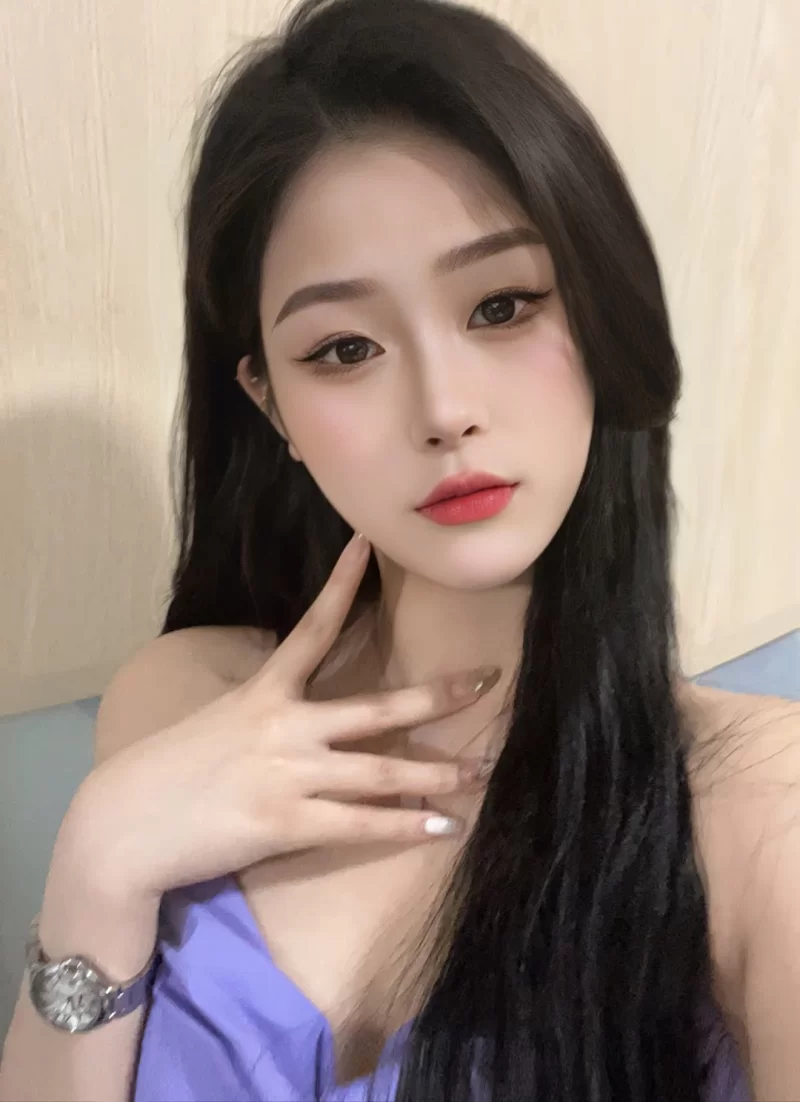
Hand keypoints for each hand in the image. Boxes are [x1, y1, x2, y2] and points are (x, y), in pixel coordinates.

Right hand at [68, 534, 500, 903]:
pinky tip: (446, 828)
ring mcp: (290, 774)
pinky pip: (363, 825)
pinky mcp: (287, 822)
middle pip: (377, 706)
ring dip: (438, 772)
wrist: (122, 825)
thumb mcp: (216, 719)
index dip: (344, 583)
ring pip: (383, 770)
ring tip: (481, 772)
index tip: (370, 543)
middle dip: (439, 695)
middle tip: (489, 680)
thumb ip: (262, 707)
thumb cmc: (166, 771)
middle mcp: (285, 725)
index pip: (314, 627)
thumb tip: (298, 699)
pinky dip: (407, 827)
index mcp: (264, 692)